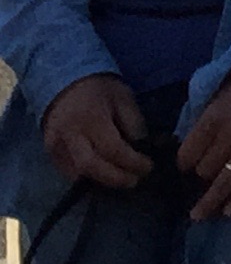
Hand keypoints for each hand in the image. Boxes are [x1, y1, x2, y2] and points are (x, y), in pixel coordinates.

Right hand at [40, 75, 149, 191]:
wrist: (66, 82)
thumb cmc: (100, 89)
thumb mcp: (125, 98)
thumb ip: (134, 124)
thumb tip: (141, 149)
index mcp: (91, 119)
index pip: (113, 149)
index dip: (132, 163)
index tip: (148, 168)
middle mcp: (70, 135)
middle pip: (91, 167)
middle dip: (115, 179)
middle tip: (135, 181)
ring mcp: (56, 146)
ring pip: (77, 174)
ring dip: (102, 180)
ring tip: (122, 178)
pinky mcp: (50, 153)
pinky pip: (68, 172)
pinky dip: (87, 177)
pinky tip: (104, 175)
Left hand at [174, 74, 230, 220]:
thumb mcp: (219, 94)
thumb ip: (204, 118)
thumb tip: (190, 141)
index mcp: (212, 119)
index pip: (187, 154)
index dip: (184, 164)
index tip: (186, 167)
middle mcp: (229, 136)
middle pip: (204, 170)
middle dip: (200, 176)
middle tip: (202, 179)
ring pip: (224, 182)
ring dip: (210, 202)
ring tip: (200, 215)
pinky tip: (229, 212)